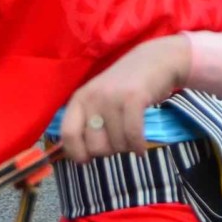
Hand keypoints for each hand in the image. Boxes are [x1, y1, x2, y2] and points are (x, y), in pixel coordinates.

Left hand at [59, 36, 190, 162]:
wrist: (154, 60)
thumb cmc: (125, 87)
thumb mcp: (99, 99)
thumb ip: (88, 121)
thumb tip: (79, 156)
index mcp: (78, 99)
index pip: (68, 134)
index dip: (76, 153)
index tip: (87, 160)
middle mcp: (91, 98)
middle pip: (94, 145)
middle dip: (108, 151)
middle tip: (118, 143)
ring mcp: (112, 97)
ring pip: (116, 143)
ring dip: (127, 148)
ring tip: (131, 138)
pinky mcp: (133, 98)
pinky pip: (133, 136)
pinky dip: (138, 147)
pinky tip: (141, 148)